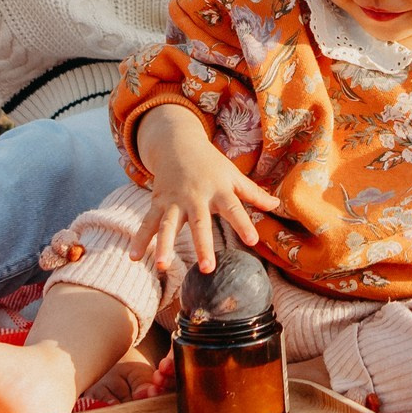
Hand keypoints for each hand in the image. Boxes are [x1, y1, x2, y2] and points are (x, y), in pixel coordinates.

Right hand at [132, 104, 279, 272]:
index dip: (243, 224)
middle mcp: (195, 197)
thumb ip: (253, 193)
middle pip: (199, 223)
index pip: (234, 208)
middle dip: (202, 245)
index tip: (253, 240)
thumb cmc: (211, 164)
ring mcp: (174, 201)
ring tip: (162, 266)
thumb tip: (277, 206)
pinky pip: (147, 223)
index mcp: (218, 191)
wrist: (178, 144)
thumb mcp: (233, 175)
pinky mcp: (158, 203)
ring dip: (164, 246)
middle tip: (207, 268)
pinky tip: (134, 258)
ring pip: (168, 225)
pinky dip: (140, 240)